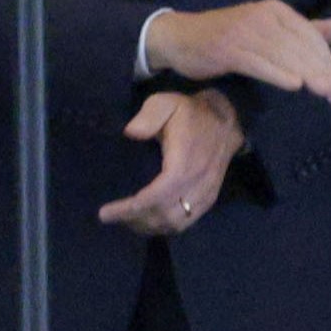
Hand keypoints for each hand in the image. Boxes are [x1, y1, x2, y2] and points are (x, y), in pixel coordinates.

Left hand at [105, 83, 241, 233]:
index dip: (130, 209)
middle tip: (109, 216)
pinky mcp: (209, 199)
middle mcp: (198, 184)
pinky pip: (186, 222)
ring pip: (176, 224)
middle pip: (165, 216)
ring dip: (149, 227)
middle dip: (135, 220)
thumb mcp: (167, 102)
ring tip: (125, 220)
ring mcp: (206, 194)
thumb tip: (131, 133)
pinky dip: (164, 227)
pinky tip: (146, 222)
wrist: (226, 121)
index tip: (105, 213)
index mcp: (184, 163)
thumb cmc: (190, 113)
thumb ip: (148, 115)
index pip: (156, 196)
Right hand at [140, 0, 330, 106]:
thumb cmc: (228, 37)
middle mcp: (262, 15)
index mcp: (276, 10)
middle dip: (322, 72)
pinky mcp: (226, 47)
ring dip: (306, 75)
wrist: (179, 37)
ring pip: (282, 54)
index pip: (310, 36)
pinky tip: (294, 86)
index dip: (328, 62)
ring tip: (323, 94)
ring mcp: (243, 30)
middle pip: (300, 46)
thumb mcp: (269, 29)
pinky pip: (257, 61)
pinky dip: (277, 73)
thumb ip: (306, 30)